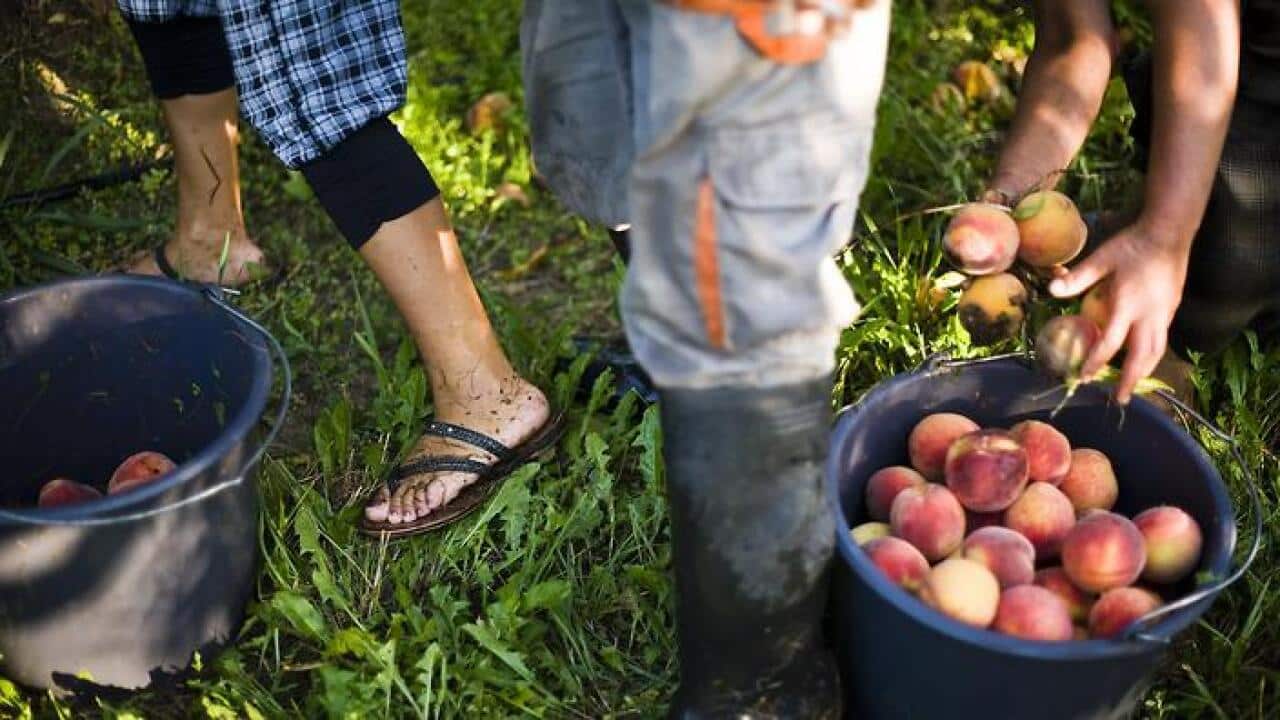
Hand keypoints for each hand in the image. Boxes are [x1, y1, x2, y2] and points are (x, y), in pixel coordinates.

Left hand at [1047, 218, 1190, 403]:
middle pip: (1142, 357)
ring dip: (1144, 372)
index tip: (1084, 376)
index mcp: (1129, 304)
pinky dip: (1152, 356)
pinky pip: (1161, 340)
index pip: (1111, 342)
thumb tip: (1051, 290)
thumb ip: (1079, 277)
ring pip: (1157, 351)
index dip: (1096, 362)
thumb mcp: (1102, 258)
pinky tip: (1142, 360)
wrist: (1169, 232)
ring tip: (1132, 387)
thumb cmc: (1132, 245)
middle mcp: (1150, 315)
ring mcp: (1164, 314)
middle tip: (1119, 399)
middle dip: (1130, 380)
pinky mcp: (1171, 310)